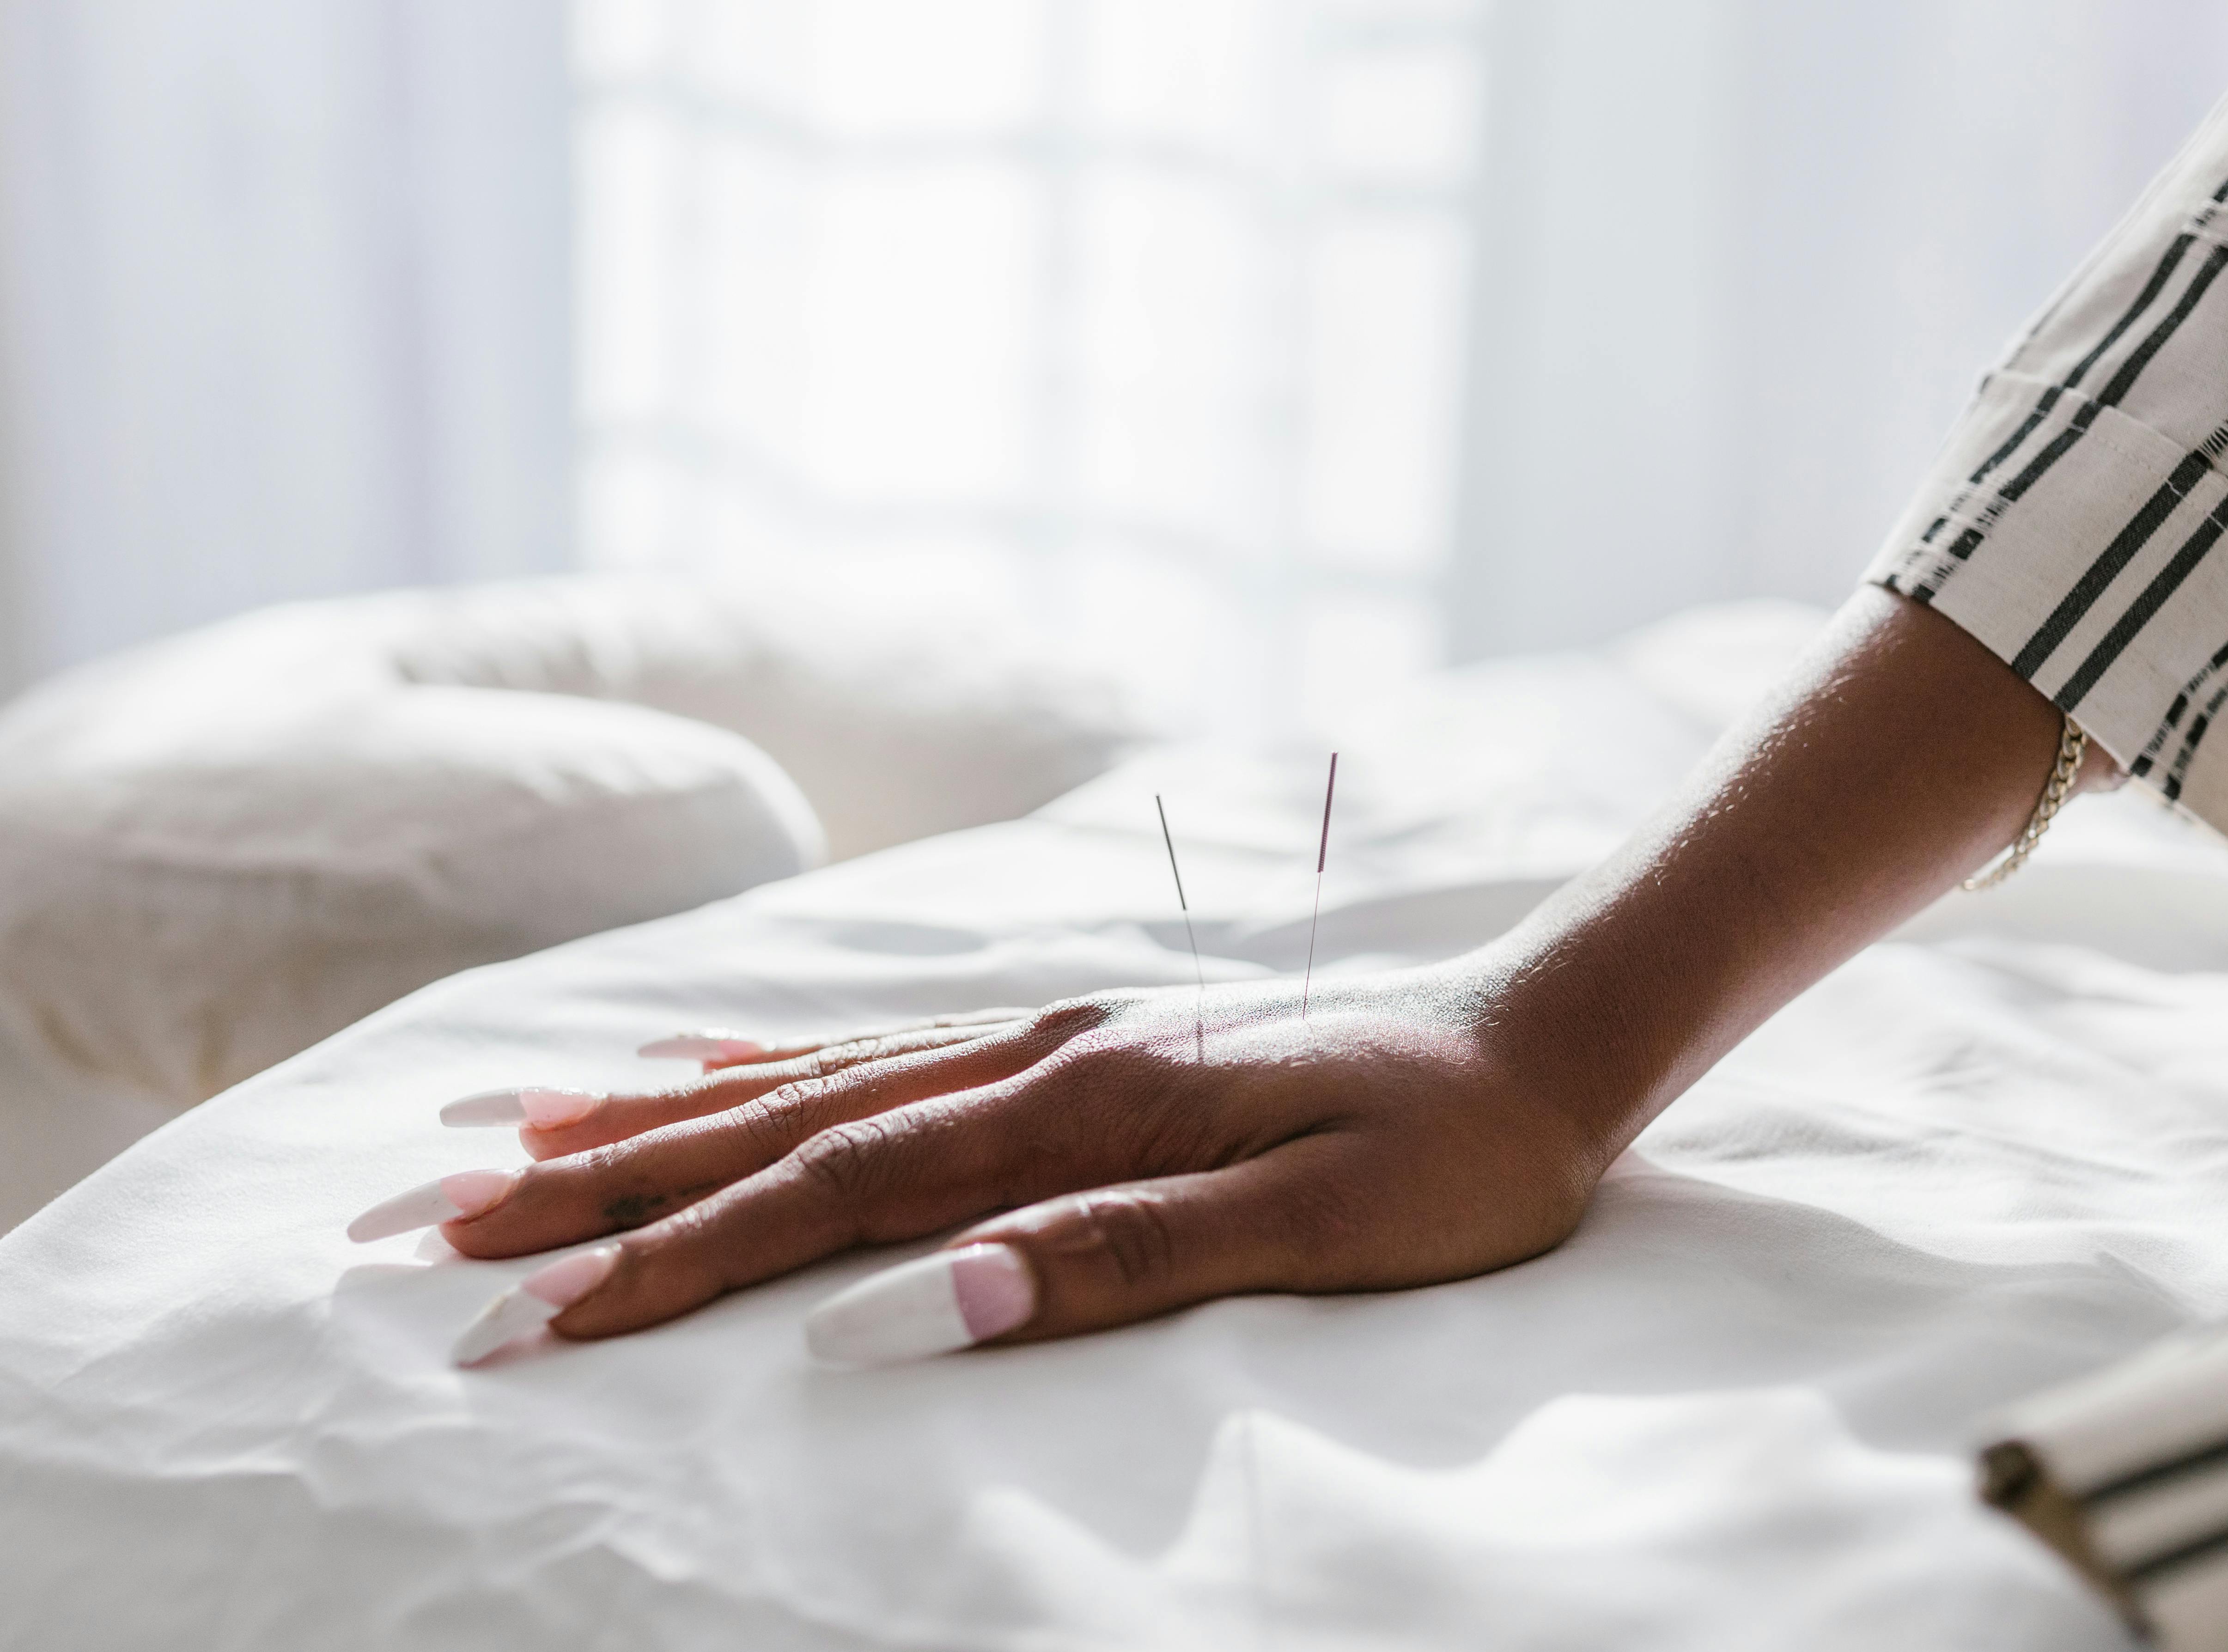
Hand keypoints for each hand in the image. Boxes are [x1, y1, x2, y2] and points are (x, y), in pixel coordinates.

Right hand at [417, 970, 1612, 1361]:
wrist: (1541, 1041)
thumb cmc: (1453, 1152)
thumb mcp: (1322, 1227)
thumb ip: (1123, 1258)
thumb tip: (920, 1309)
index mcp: (1081, 1108)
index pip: (833, 1195)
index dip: (674, 1260)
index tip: (534, 1317)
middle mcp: (1036, 1055)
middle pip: (777, 1125)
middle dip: (598, 1188)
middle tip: (432, 1226)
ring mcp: (1045, 1036)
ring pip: (804, 1076)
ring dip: (647, 1116)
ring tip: (504, 1134)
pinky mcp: (1070, 1037)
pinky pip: (880, 1044)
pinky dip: (767, 1057)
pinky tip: (690, 1063)